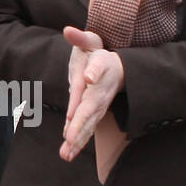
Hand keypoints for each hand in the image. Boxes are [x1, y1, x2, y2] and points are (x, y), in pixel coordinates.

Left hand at [60, 26, 123, 162]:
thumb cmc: (100, 54)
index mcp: (100, 73)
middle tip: (69, 140)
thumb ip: (80, 37)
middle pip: (90, 111)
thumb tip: (68, 31)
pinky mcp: (94, 115)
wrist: (119, 70)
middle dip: (80, 126)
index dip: (89, 83)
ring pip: (88, 125)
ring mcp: (98, 106)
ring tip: (66, 154)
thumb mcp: (91, 42)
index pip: (93, 79)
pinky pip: (86, 129)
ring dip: (77, 140)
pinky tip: (68, 152)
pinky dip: (77, 141)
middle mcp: (100, 93)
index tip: (83, 89)